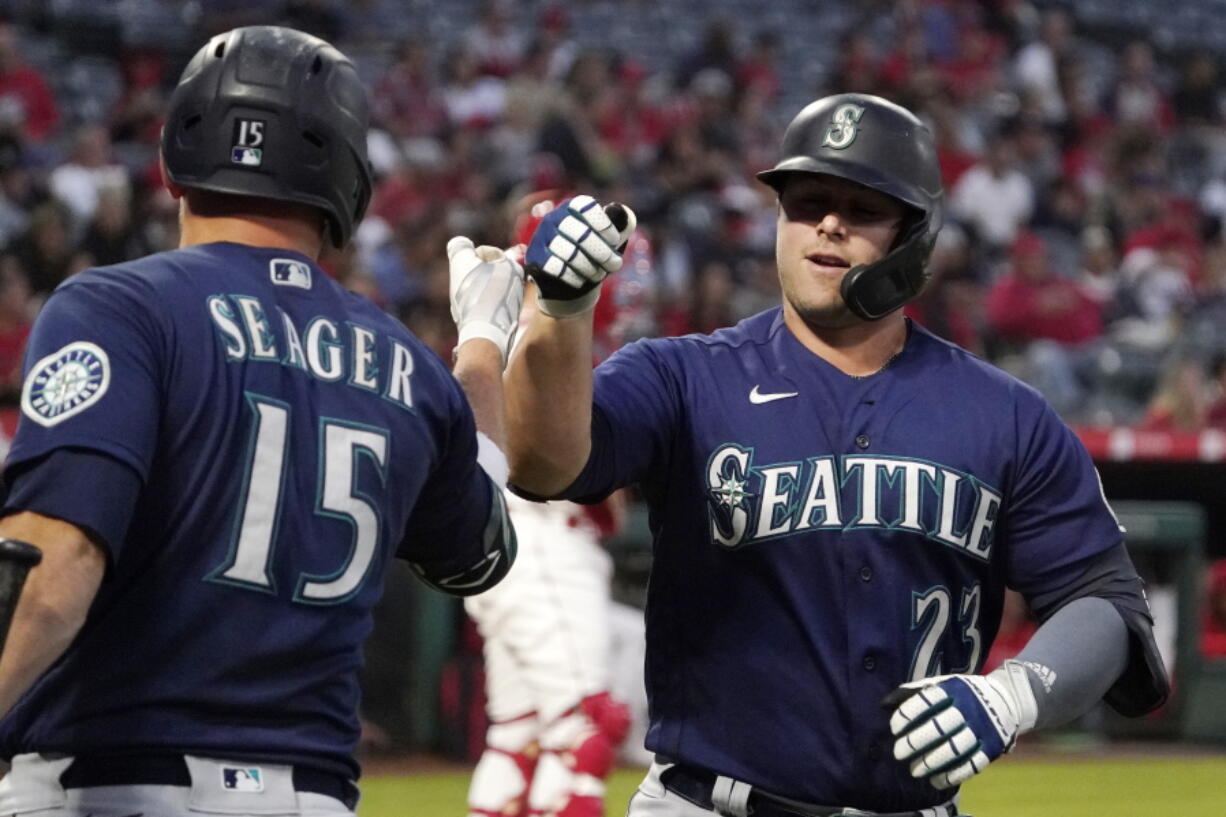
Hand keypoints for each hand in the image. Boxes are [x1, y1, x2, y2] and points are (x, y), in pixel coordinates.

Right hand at [447, 237, 524, 366]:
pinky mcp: (506, 321)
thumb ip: (460, 247)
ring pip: (486, 290)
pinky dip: (479, 309)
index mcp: (512, 266)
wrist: (483, 333)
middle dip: (474, 277)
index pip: (484, 253)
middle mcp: (517, 284)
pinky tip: (474, 315)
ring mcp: (513, 304)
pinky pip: (487, 307)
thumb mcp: (461, 261)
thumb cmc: (474, 294)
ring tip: (470, 303)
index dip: (470, 260)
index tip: (468, 272)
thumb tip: (462, 245)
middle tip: (467, 288)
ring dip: (476, 293)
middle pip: (486, 272)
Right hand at [524, 195, 636, 317]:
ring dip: (590, 268)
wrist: (573, 280)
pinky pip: (556, 268)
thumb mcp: (612, 238)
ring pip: (570, 253)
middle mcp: (554, 218)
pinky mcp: (535, 258)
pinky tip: (581, 280)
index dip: (604, 225)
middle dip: (603, 252)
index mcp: (573, 207)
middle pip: (581, 234)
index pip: (587, 208)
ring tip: (599, 275)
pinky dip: (574, 277)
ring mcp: (542, 238)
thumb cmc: (596, 253)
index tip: (615, 240)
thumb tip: (621, 212)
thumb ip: (621, 223)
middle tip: (615, 264)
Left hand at [883, 661, 1037, 788]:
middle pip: (939, 728)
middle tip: (898, 752)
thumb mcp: (944, 683)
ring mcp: (982, 730)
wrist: (1007, 699)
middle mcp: (969, 709)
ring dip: (931, 762)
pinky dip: (952, 775)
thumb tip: (885, 702)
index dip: (908, 714)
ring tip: (913, 770)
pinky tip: (935, 780)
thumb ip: (917, 691)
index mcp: (954, 689)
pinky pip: (971, 765)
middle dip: (915, 742)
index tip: (893, 727)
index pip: (927, 701)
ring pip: (954, 750)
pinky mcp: (992, 748)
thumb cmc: (964, 693)